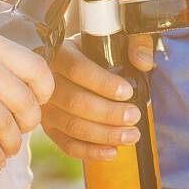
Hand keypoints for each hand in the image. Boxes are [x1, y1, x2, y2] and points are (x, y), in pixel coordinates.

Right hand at [41, 35, 152, 160]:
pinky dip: (90, 151)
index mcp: (60, 52)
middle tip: (135, 116)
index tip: (128, 92)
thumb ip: (135, 42)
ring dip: (104, 135)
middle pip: (74, 101)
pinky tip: (112, 151)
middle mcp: (47, 80)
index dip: (103, 83)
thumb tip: (143, 62)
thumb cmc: (97, 50)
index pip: (77, 69)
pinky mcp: (49, 126)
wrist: (73, 62)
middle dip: (109, 113)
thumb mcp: (115, 37)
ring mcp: (45, 106)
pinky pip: (66, 144)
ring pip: (71, 125)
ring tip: (131, 135)